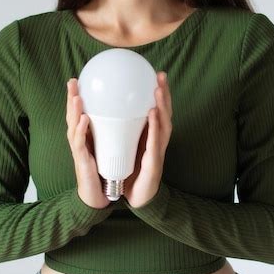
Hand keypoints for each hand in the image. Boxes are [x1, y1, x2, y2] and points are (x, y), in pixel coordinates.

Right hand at [66, 78, 110, 208]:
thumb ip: (112, 129)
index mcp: (85, 134)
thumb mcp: (108, 145)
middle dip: (71, 97)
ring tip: (76, 96)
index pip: (79, 111)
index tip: (78, 79)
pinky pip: (81, 142)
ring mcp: (79, 149)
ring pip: (73, 126)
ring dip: (73, 110)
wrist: (100, 195)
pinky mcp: (83, 160)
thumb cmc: (103, 169)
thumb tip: (126, 111)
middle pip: (71, 115)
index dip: (76, 96)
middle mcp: (79, 139)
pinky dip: (81, 130)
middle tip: (72, 81)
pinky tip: (84, 118)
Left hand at [123, 71, 171, 208]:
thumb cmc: (130, 172)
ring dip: (163, 106)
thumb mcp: (125, 146)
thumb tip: (107, 107)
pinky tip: (153, 113)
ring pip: (164, 125)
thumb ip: (122, 129)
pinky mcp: (154, 163)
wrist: (134, 199)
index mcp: (151, 136)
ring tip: (158, 90)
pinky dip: (155, 126)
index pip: (158, 110)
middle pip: (165, 113)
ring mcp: (158, 151)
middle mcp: (158, 141)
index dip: (159, 93)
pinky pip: (154, 142)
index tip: (156, 73)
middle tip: (161, 75)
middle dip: (165, 94)